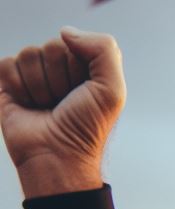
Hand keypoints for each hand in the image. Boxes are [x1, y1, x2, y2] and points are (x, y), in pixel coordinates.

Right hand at [0, 28, 124, 196]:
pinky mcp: (10, 84)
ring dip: (39, 85)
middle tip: (64, 103)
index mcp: (86, 70)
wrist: (57, 157)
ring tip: (47, 108)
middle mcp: (61, 71)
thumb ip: (104, 50)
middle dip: (58, 77)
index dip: (78, 69)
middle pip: (50, 47)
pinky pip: (6, 65)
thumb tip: (66, 32)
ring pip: (28, 55)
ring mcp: (35, 77)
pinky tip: (28, 106)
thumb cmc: (86, 129)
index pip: (74, 44)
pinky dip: (17, 86)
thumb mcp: (112, 91)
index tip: (83, 95)